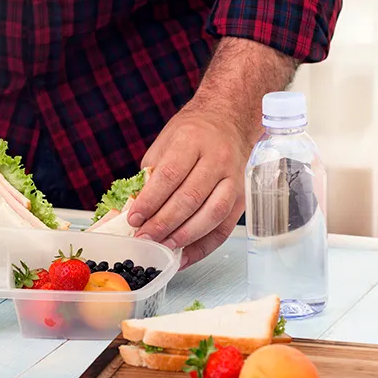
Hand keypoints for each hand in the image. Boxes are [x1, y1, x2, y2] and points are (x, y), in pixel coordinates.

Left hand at [128, 105, 252, 268]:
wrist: (227, 120)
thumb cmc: (191, 133)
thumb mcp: (164, 144)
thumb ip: (150, 175)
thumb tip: (135, 210)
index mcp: (192, 140)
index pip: (170, 175)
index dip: (150, 201)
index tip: (134, 218)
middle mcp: (217, 158)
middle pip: (190, 198)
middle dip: (163, 223)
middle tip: (144, 238)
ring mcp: (234, 178)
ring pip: (211, 214)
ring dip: (184, 236)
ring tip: (163, 248)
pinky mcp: (242, 197)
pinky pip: (224, 228)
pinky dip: (204, 246)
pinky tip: (184, 256)